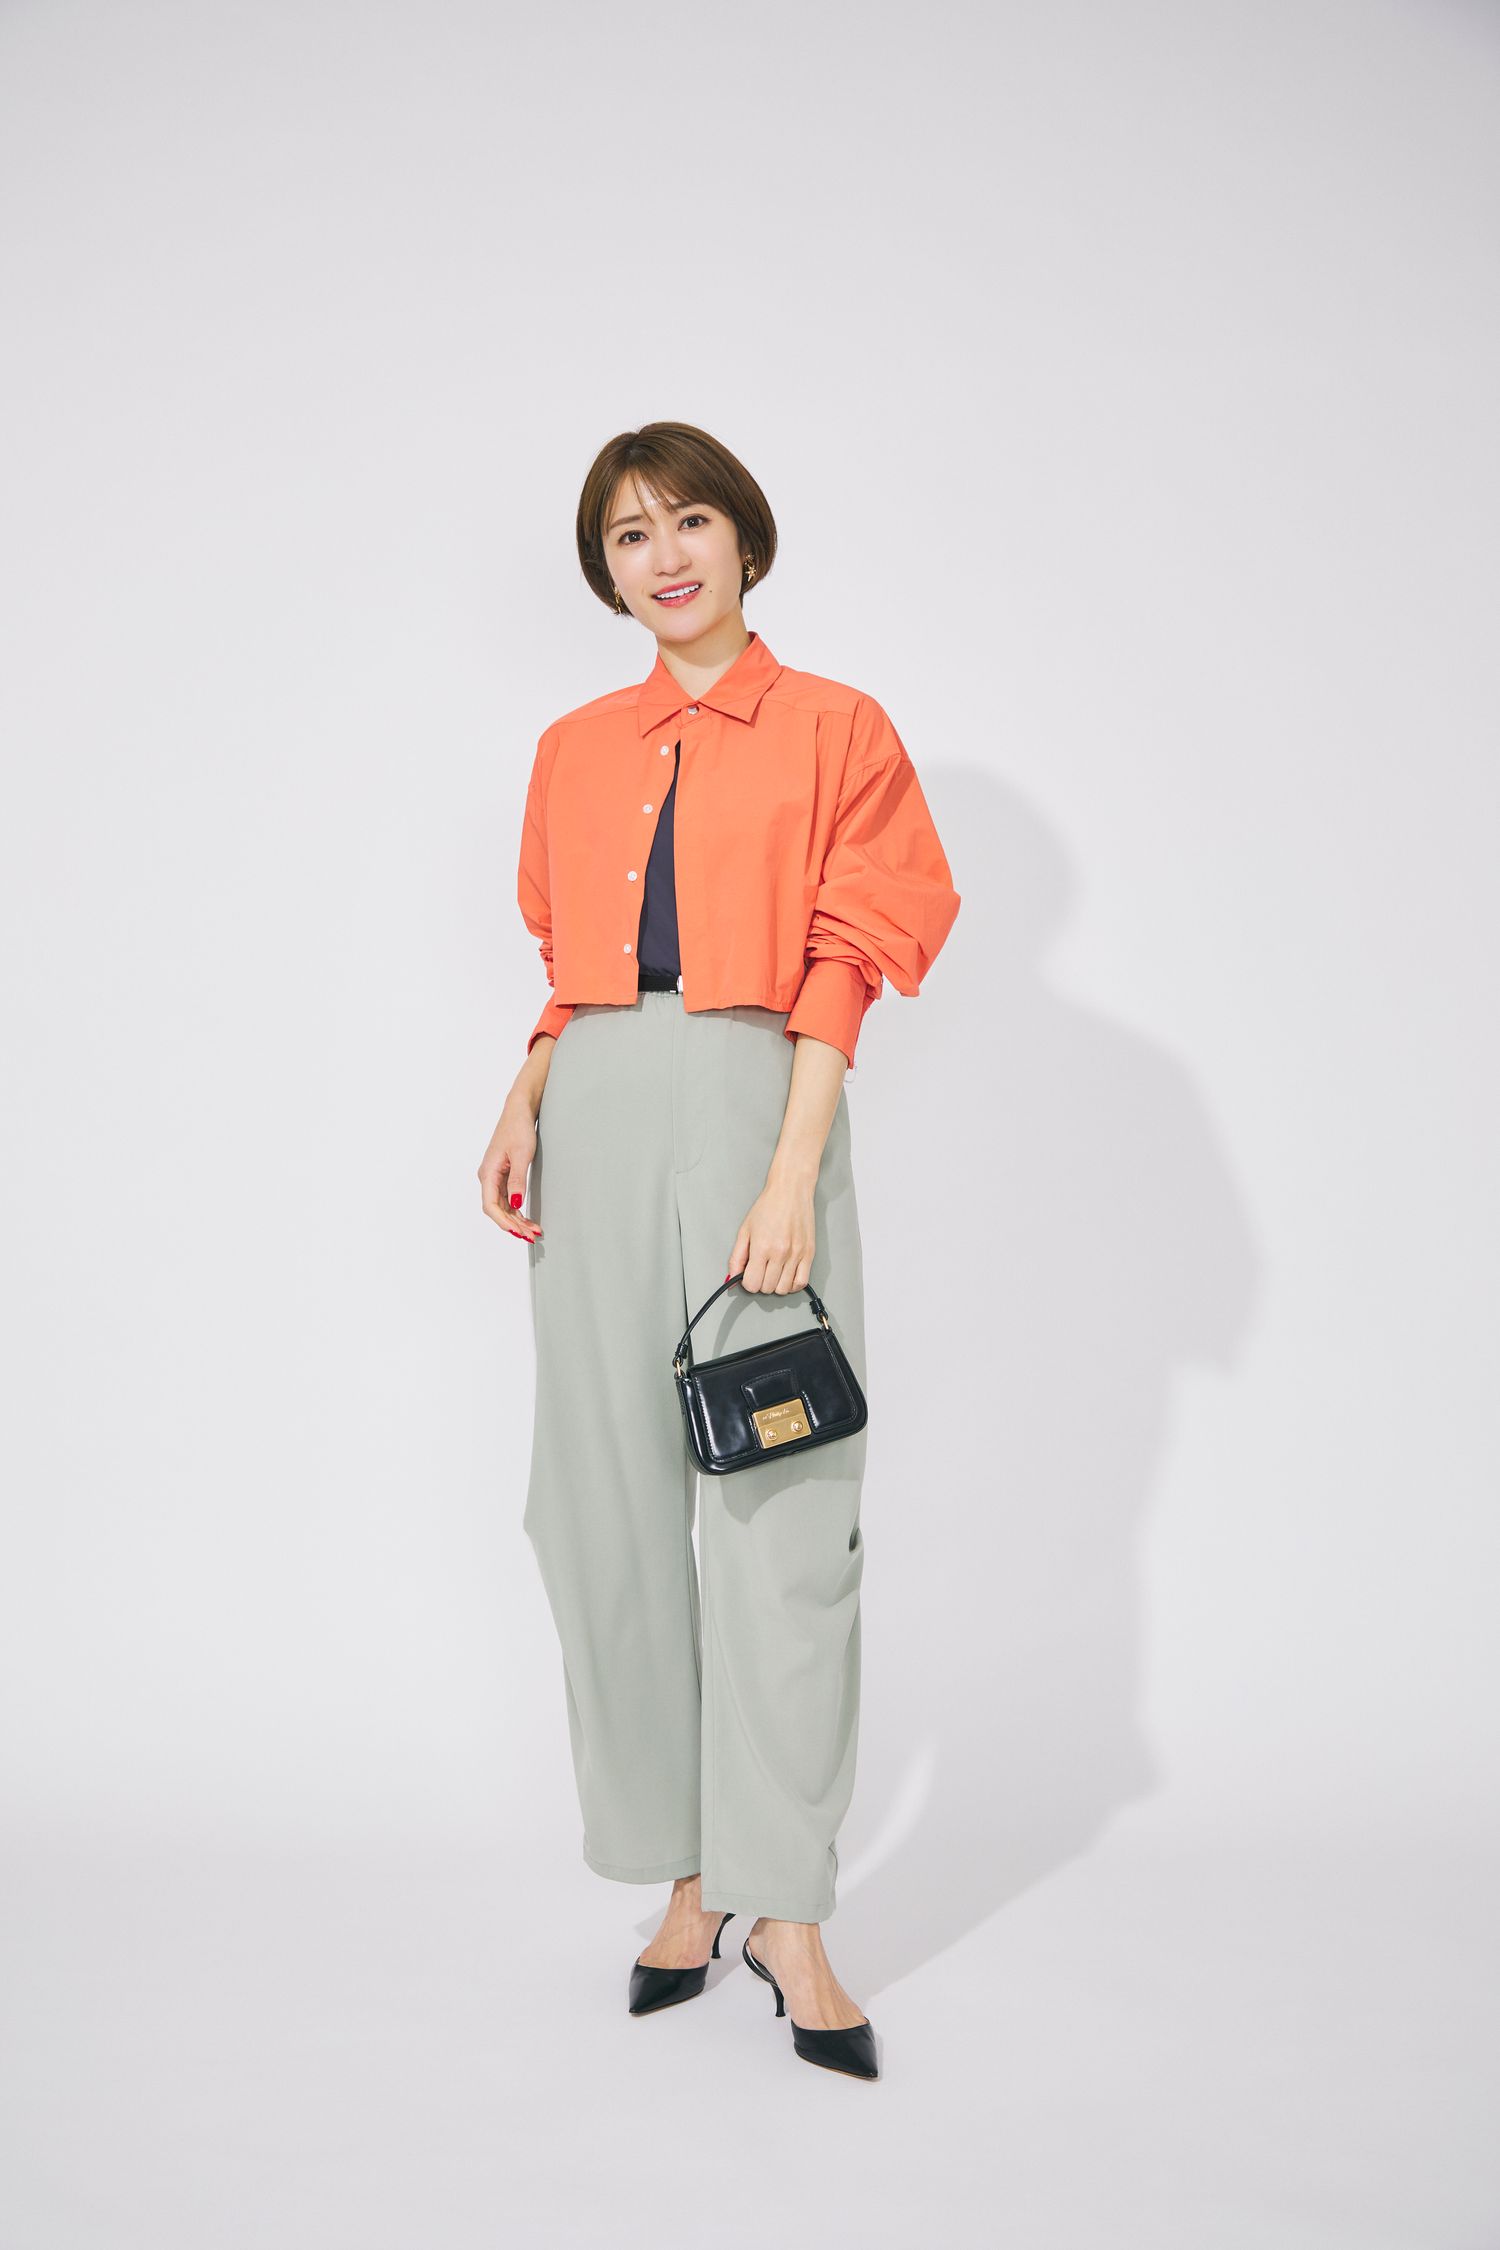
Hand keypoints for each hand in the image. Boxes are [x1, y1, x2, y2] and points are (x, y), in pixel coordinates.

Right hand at [478, 1100, 541, 1240]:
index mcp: (487, 1173)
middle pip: (497, 1209)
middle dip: (513, 1225)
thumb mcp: (520, 1155)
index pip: (491, 1206)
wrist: (519, 1111)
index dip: (503, 1222)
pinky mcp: (503, 1175)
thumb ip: (517, 1181)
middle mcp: (488, 1177)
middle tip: (532, 1236)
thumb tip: (516, 1205)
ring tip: (534, 1231)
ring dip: (517, 1220)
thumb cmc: (518, 1129)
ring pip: (503, 1206)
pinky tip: (528, 1219)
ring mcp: (495, 1177)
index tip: (518, 1232)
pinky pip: (508, 1198)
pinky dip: (518, 1210)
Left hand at [727, 1170, 815, 1292]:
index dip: (747, 1283)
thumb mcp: (745, 1230)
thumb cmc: (769, 1206)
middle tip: (760, 1272)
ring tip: (773, 1273)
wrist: (791, 1191)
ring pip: (784, 1289)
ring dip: (776, 1285)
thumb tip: (733, 1276)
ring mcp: (796, 1255)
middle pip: (767, 1288)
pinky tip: (786, 1275)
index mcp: (762, 1247)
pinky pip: (801, 1282)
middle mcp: (780, 1253)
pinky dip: (792, 1285)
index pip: (752, 1283)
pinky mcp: (809, 1254)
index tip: (748, 1276)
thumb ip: (737, 1256)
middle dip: (760, 1283)